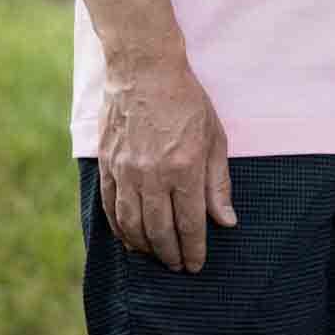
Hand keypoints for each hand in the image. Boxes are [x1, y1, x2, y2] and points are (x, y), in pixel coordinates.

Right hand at [98, 52, 236, 272]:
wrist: (143, 68)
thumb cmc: (185, 99)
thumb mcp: (214, 135)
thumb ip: (218, 182)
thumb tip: (226, 221)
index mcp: (185, 167)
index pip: (190, 223)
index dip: (194, 249)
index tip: (196, 265)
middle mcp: (153, 174)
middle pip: (160, 231)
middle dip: (171, 255)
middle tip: (178, 266)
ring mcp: (127, 171)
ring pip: (133, 226)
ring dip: (146, 248)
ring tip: (156, 256)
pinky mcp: (108, 164)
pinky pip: (111, 208)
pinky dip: (120, 230)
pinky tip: (130, 239)